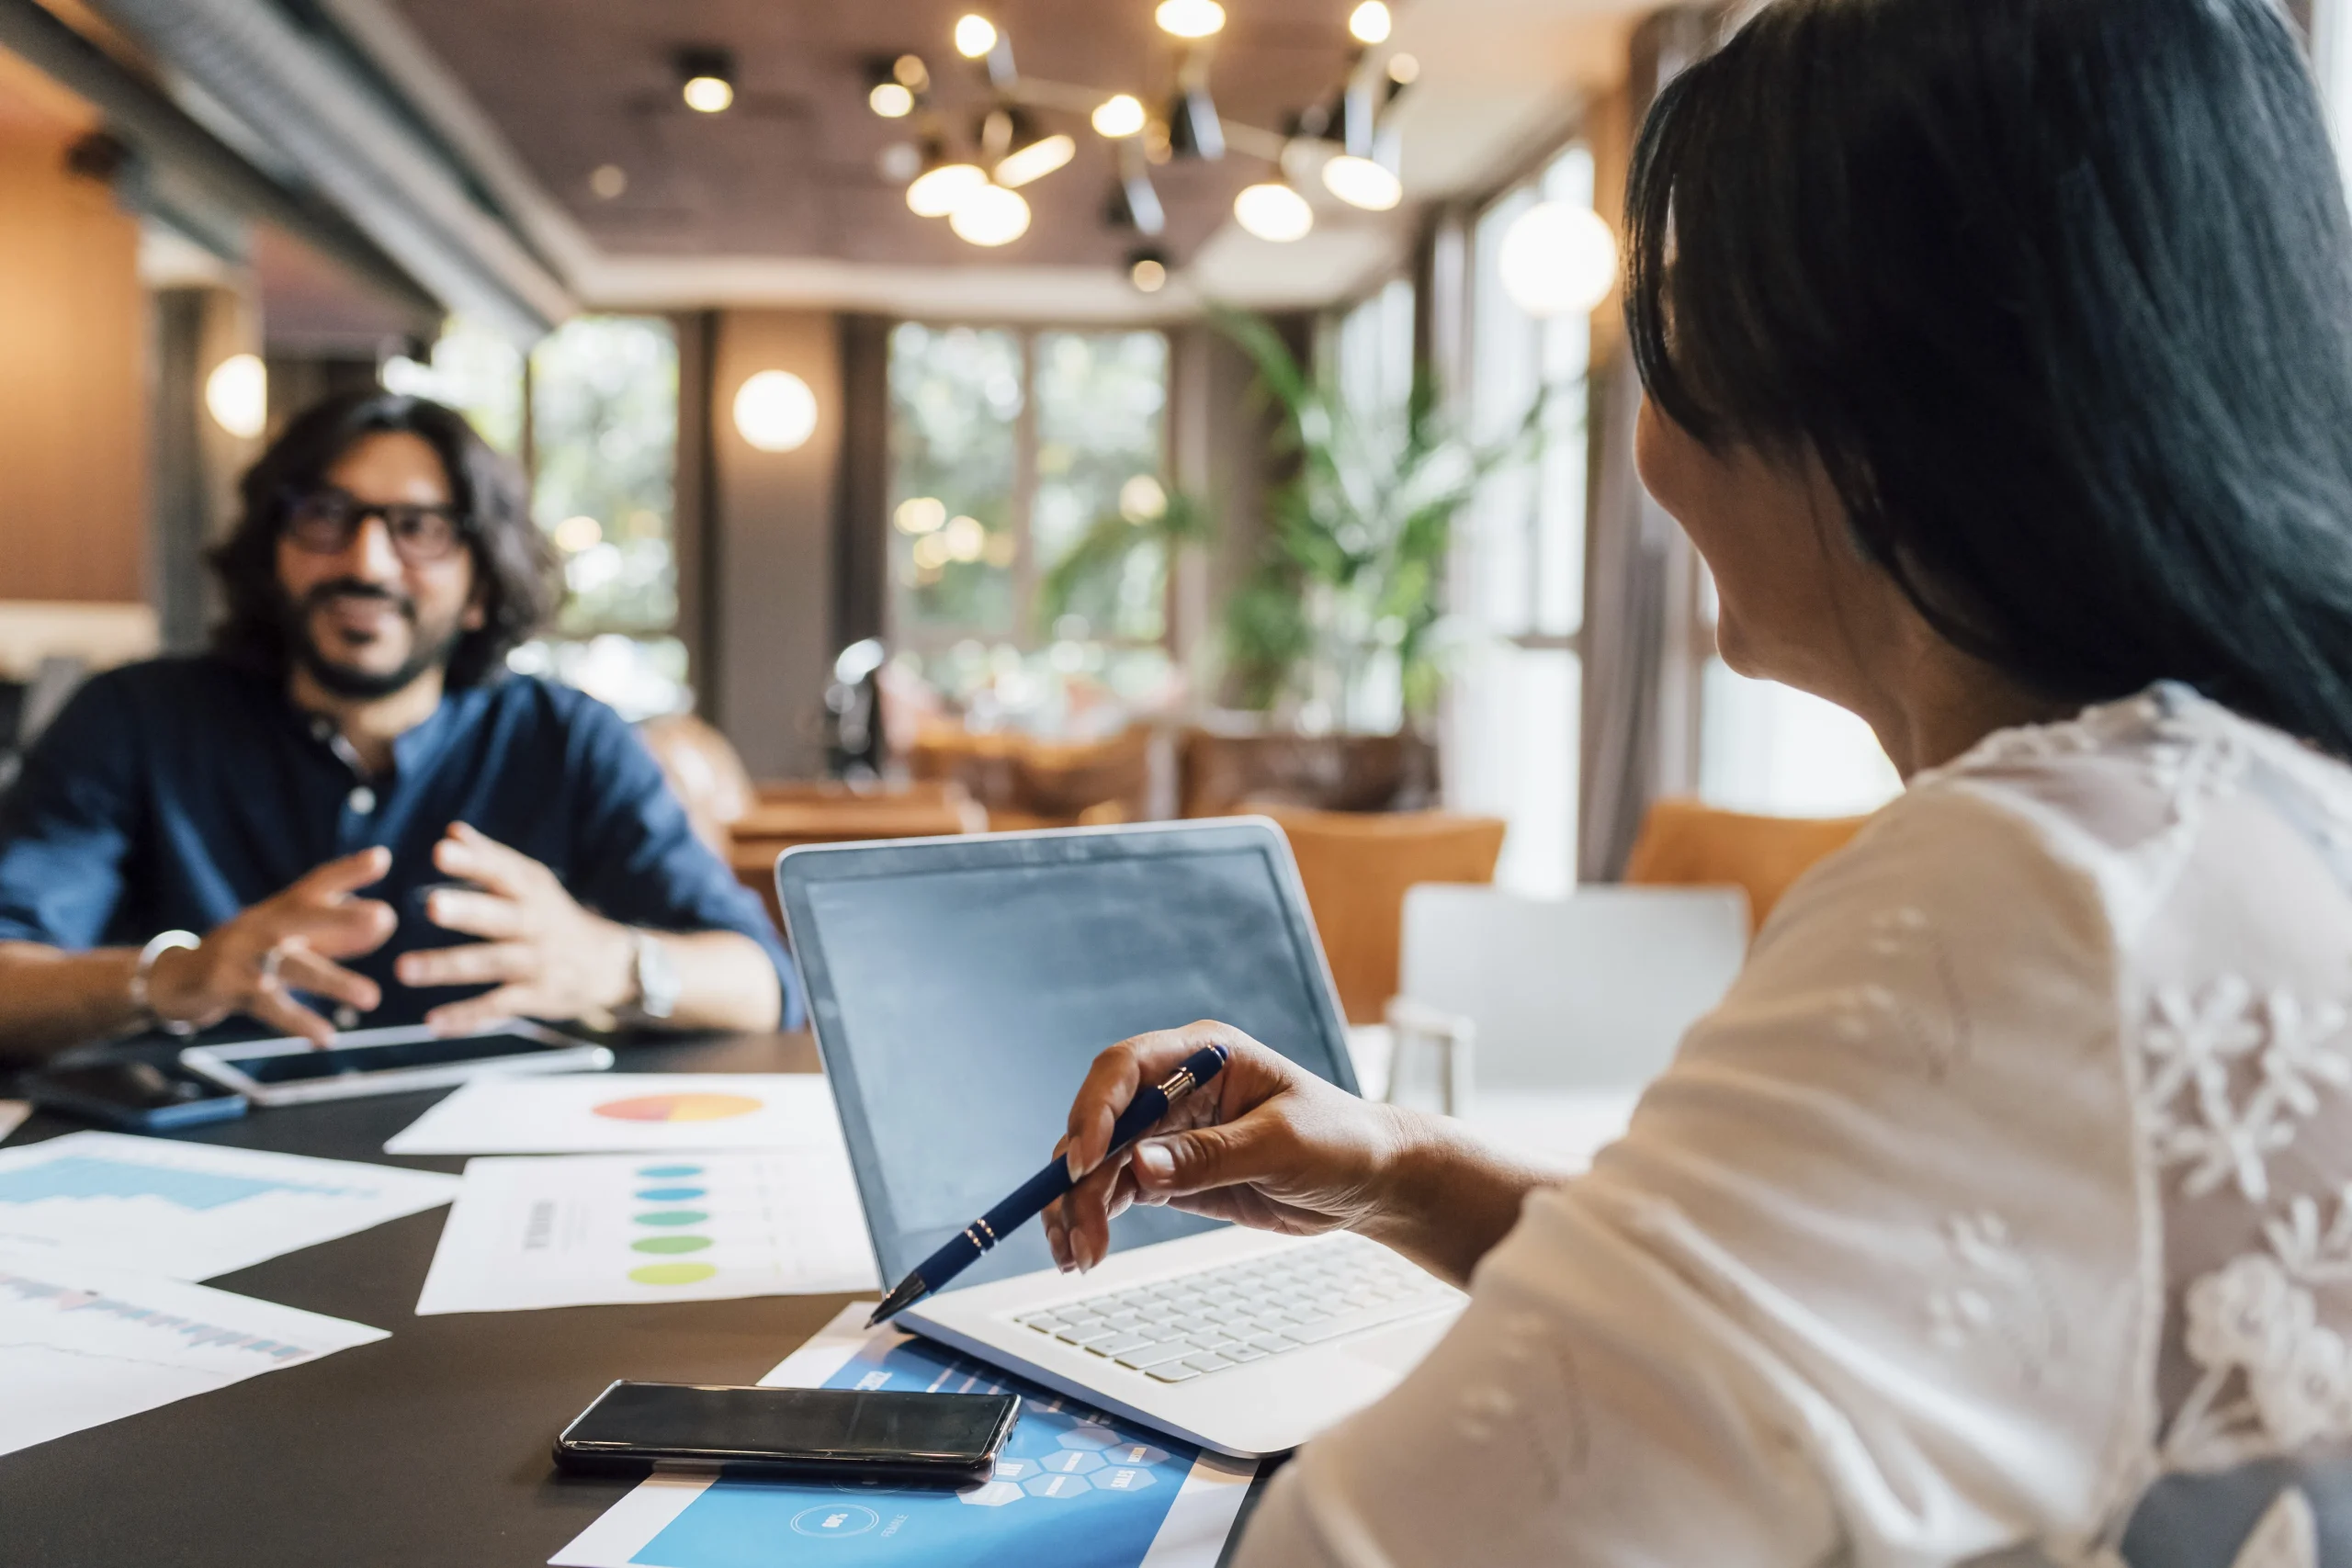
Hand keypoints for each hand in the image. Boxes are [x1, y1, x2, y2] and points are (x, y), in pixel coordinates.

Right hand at [144, 849, 395, 1044]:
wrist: (178, 978)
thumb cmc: (248, 952)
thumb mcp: (290, 935)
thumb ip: (337, 929)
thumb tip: (387, 921)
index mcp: (281, 908)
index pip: (318, 883)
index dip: (348, 871)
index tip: (382, 858)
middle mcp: (263, 925)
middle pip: (304, 915)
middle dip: (342, 917)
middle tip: (384, 917)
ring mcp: (243, 956)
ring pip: (293, 966)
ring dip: (334, 982)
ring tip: (373, 998)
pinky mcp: (228, 988)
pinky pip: (270, 1007)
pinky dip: (298, 1023)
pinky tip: (326, 1038)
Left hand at [396, 822, 636, 1034]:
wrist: (608, 963)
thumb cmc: (554, 916)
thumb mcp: (532, 883)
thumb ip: (491, 857)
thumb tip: (452, 830)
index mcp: (531, 890)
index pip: (502, 871)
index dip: (473, 861)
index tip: (440, 851)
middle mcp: (535, 923)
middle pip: (499, 916)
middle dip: (466, 911)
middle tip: (431, 906)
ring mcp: (537, 962)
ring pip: (490, 963)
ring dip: (447, 966)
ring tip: (403, 968)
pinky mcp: (536, 997)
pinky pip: (498, 1007)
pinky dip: (466, 1017)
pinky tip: (431, 1022)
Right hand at [1043, 1021, 1413, 1274]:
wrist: (1369, 1182)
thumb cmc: (1340, 1142)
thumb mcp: (1281, 1146)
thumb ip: (1210, 1156)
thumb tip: (1140, 1166)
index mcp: (1203, 1054)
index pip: (1126, 1068)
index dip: (1095, 1110)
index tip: (1085, 1163)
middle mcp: (1174, 1086)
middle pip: (1101, 1122)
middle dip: (1078, 1178)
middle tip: (1076, 1232)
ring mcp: (1168, 1130)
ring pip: (1099, 1162)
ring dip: (1077, 1206)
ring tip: (1076, 1256)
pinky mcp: (1169, 1172)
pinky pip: (1115, 1190)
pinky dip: (1094, 1219)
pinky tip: (1083, 1251)